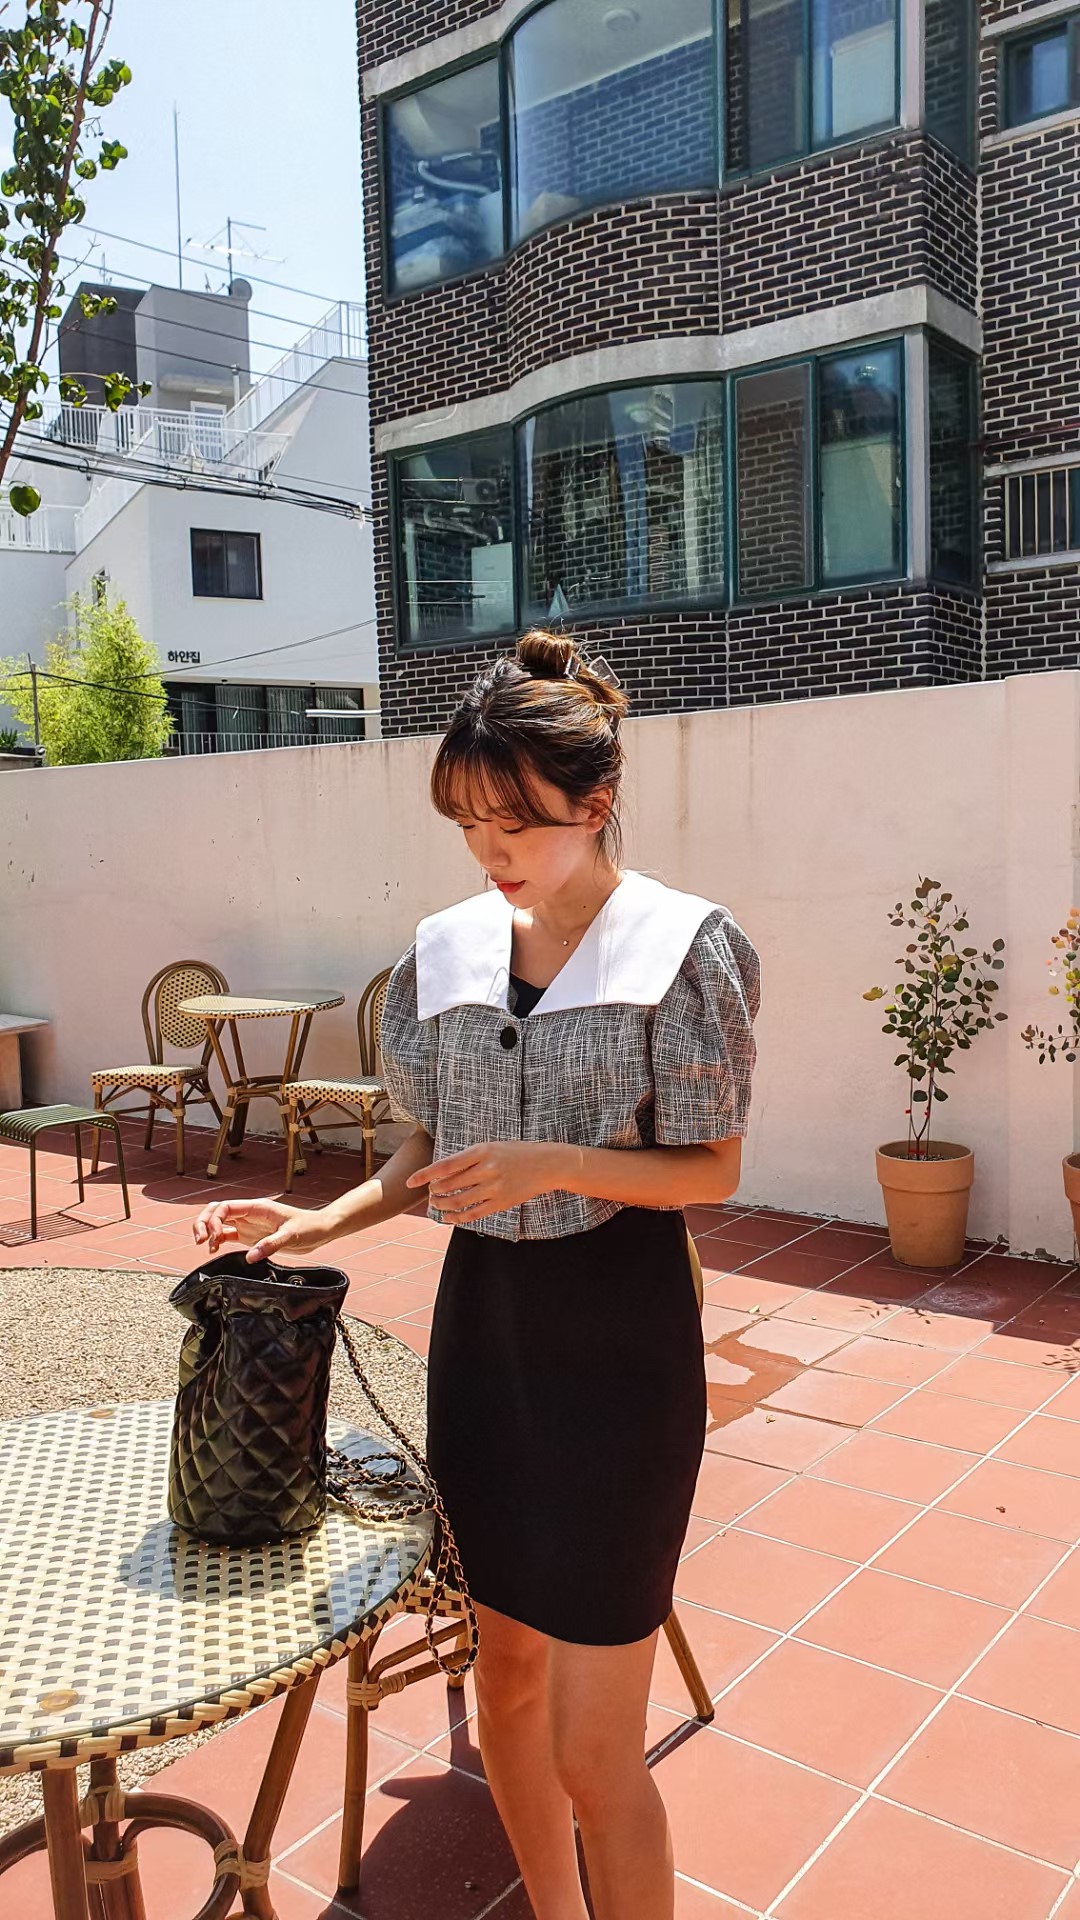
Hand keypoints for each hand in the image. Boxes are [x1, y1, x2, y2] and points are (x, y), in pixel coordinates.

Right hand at [192, 1197, 330, 1262]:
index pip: (225, 1206)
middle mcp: (249, 1214)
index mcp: (257, 1207)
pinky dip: (217, 1240)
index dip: (213, 1219)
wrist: (320, 1231)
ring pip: (219, 1222)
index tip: (214, 1236)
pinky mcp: (251, 1236)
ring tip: (208, 1248)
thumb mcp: (291, 1235)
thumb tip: (250, 1256)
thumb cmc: (309, 1227)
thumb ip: (270, 1244)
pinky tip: (216, 1250)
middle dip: (203, 1222)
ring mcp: (248, 1224)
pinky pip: (228, 1235)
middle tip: (200, 1241)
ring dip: (208, 1232)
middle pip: (216, 1211)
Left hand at [405, 1141, 575, 1224]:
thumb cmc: (516, 1153)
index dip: (424, 1175)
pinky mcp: (501, 1202)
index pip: (445, 1165)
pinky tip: (449, 1217)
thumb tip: (441, 1171)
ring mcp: (494, 1188)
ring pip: (458, 1201)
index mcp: (482, 1151)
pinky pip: (473, 1214)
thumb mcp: (492, 1146)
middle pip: (449, 1185)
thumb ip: (468, 1158)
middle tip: (429, 1193)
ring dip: (442, 1205)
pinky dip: (457, 1218)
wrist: (547, 1164)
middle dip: (434, 1191)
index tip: (410, 1182)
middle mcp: (487, 1169)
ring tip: (436, 1204)